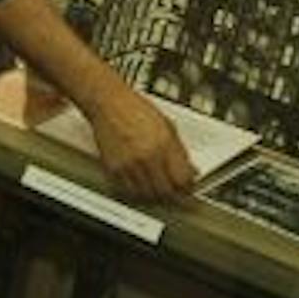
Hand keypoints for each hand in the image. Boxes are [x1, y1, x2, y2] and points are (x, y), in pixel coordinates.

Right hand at [84, 85, 196, 200]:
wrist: (108, 102)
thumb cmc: (135, 108)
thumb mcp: (167, 125)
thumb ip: (180, 151)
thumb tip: (190, 169)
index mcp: (164, 144)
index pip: (182, 179)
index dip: (188, 187)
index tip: (188, 188)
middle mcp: (147, 156)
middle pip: (166, 191)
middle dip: (174, 195)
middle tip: (176, 192)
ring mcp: (129, 164)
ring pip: (148, 195)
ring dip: (156, 195)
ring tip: (159, 189)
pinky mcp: (114, 169)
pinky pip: (129, 191)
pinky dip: (138, 192)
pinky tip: (143, 185)